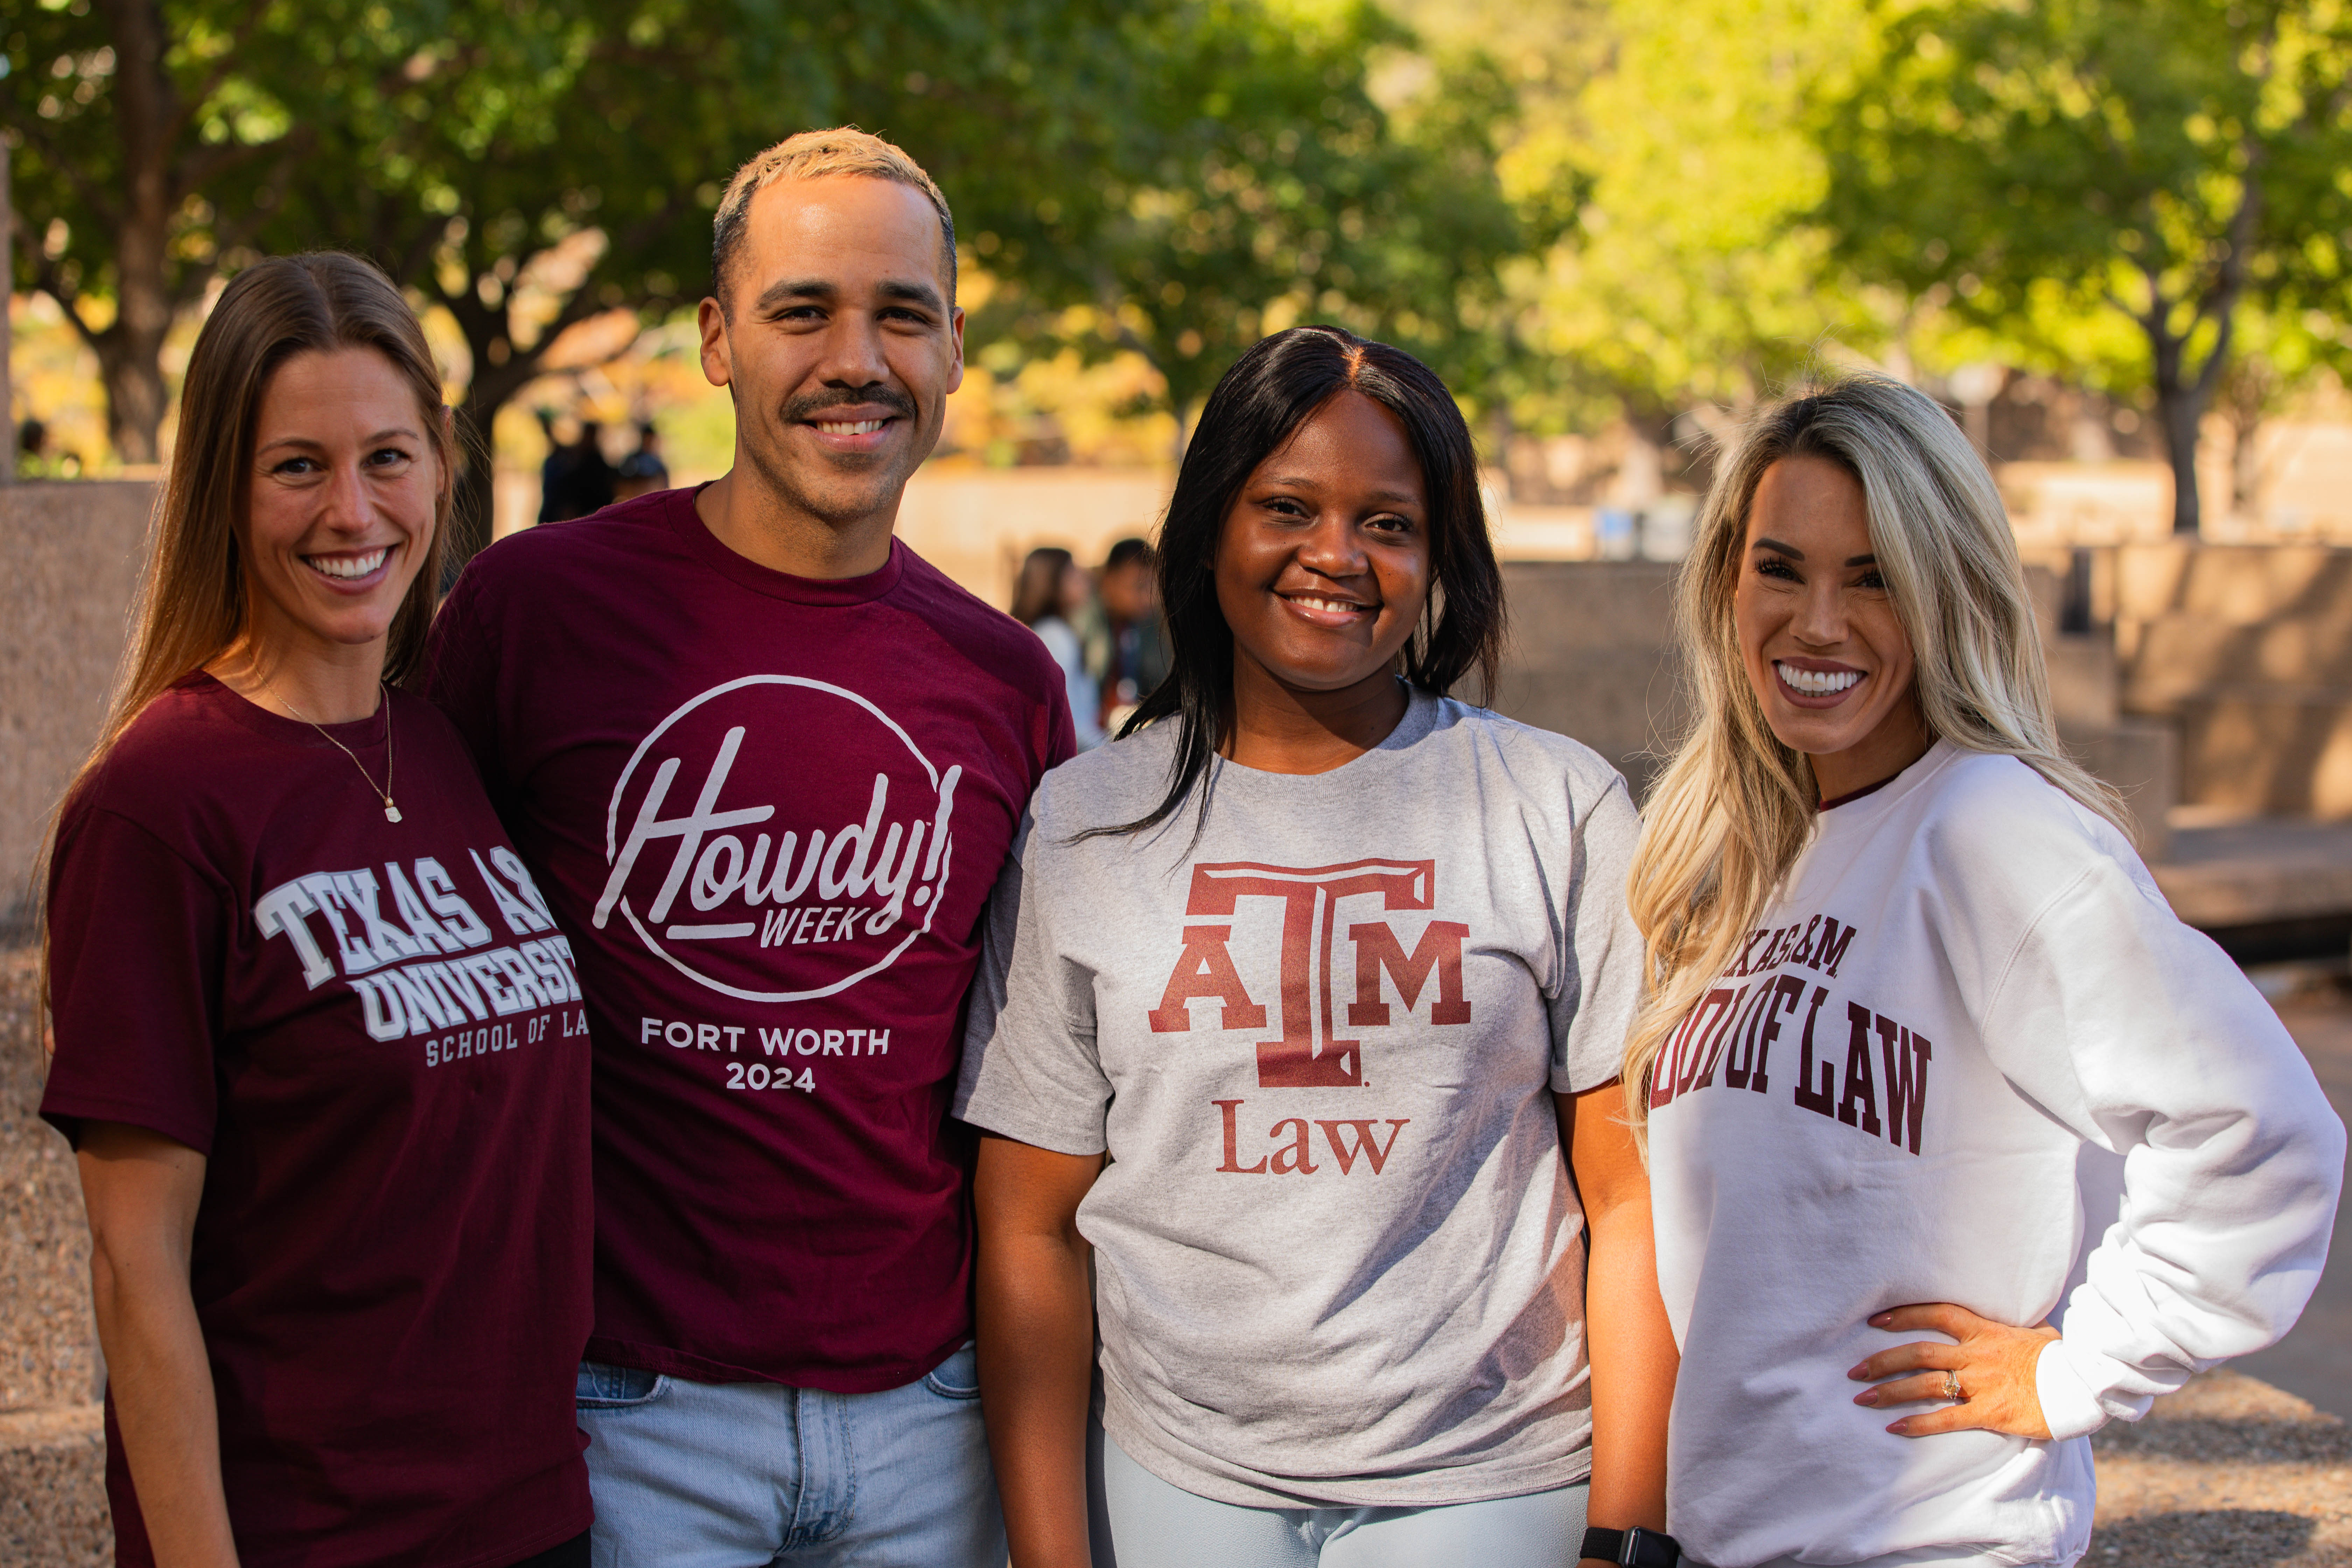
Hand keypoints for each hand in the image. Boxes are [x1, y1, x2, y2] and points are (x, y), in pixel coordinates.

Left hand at [1848, 1301, 2057, 1438]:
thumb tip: (2012, 1321)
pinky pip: (1947, 1418)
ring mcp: (1983, 1383)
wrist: (2085, 1385)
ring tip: (1863, 1398)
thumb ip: (2011, 1327)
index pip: (1936, 1314)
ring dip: (1891, 1391)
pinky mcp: (1991, 1412)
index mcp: (1986, 1331)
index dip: (1902, 1315)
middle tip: (1855, 1370)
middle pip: (1919, 1352)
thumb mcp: (2033, 1333)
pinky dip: (1918, 1423)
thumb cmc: (2059, 1358)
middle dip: (1883, 1360)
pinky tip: (1895, 1428)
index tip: (1874, 1320)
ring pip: (1926, 1383)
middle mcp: (1978, 1354)